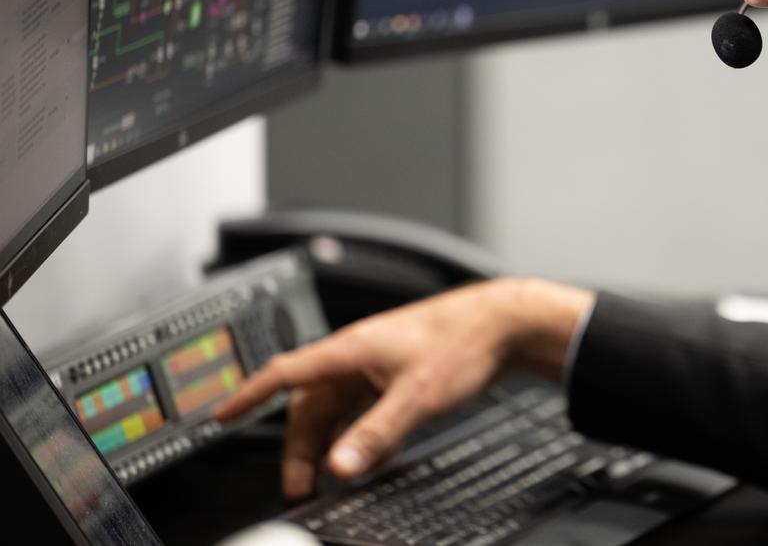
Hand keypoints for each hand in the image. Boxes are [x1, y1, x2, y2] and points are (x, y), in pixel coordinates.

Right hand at [212, 277, 592, 499]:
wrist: (504, 323)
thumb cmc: (464, 341)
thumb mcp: (417, 396)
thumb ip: (376, 434)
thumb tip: (339, 467)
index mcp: (351, 350)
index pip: (284, 373)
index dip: (249, 395)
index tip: (221, 415)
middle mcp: (359, 355)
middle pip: (310, 404)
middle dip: (298, 447)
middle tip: (298, 486)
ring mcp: (379, 364)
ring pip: (339, 409)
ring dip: (330, 444)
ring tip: (329, 479)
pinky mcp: (399, 373)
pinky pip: (365, 409)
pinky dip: (360, 435)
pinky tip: (372, 457)